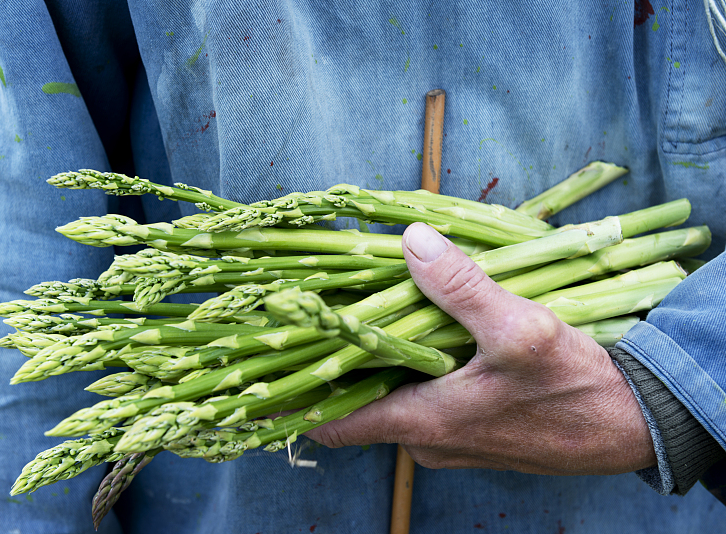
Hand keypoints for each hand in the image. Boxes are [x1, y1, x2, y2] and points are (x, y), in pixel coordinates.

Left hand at [307, 222, 655, 474]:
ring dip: (375, 358)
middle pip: (355, 400)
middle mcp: (424, 437)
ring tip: (361, 308)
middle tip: (308, 310)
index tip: (255, 368)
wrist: (633, 425)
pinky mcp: (469, 428)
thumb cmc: (577, 387)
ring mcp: (446, 436)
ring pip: (390, 395)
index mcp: (421, 421)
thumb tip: (409, 239)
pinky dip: (409, 366)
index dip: (290, 396)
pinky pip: (422, 397)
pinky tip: (419, 329)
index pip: (330, 421)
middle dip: (331, 359)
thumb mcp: (520, 328)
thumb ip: (459, 286)